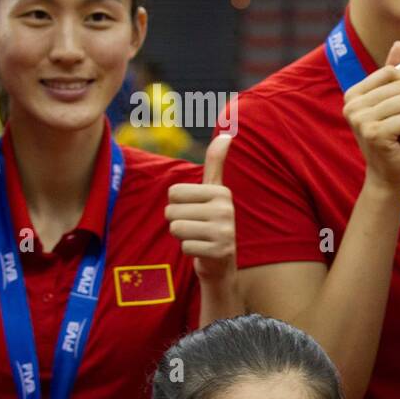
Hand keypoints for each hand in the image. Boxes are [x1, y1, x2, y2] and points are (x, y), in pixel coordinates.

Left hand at [167, 133, 235, 282]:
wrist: (223, 263)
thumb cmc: (211, 223)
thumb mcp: (214, 192)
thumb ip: (216, 163)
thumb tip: (226, 135)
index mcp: (221, 192)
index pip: (174, 192)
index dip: (177, 204)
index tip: (195, 211)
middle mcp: (226, 209)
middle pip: (172, 211)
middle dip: (178, 222)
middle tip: (196, 228)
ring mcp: (225, 231)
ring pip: (176, 228)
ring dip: (182, 237)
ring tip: (198, 238)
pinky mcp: (221, 251)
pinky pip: (185, 246)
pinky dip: (190, 251)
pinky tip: (203, 251)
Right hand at [343, 40, 399, 193]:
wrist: (388, 174)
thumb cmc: (392, 137)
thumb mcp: (391, 101)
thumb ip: (393, 73)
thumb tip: (399, 44)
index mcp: (353, 93)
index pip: (391, 71)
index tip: (399, 107)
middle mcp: (351, 104)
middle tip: (397, 124)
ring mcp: (360, 119)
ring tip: (397, 133)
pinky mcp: (374, 134)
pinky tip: (398, 143)